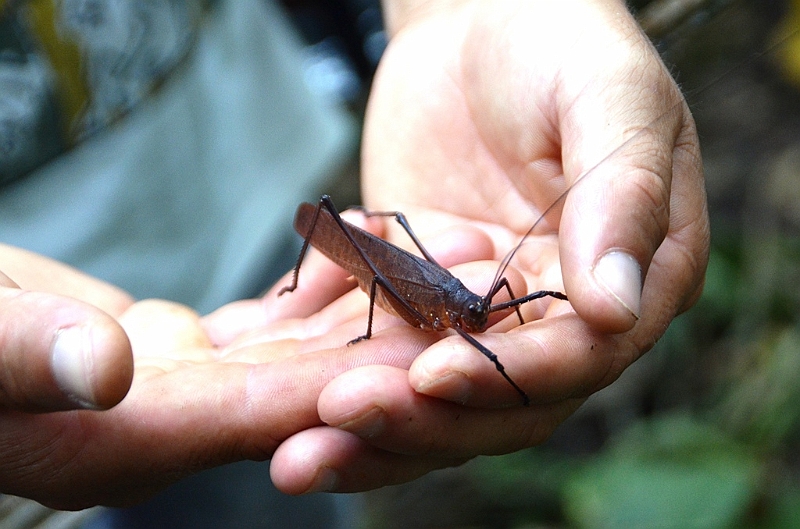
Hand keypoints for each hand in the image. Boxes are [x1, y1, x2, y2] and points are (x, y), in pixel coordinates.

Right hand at [1, 228, 462, 508]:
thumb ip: (22, 356)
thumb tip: (104, 369)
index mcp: (126, 440)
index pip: (266, 414)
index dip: (355, 383)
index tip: (437, 351)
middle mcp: (172, 424)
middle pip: (308, 382)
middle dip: (398, 337)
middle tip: (482, 289)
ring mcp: (181, 389)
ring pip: (301, 346)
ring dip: (375, 298)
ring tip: (452, 249)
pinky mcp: (179, 352)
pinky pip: (269, 324)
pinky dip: (319, 285)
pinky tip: (370, 247)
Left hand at [249, 0, 707, 492]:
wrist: (480, 14)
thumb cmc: (560, 39)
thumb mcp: (609, 97)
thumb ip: (622, 197)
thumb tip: (617, 310)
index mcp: (631, 279)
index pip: (577, 358)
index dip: (508, 377)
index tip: (435, 374)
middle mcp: (558, 312)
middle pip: (495, 397)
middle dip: (418, 419)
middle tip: (336, 420)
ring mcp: (483, 307)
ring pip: (428, 388)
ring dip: (365, 418)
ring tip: (290, 449)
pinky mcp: (418, 291)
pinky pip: (375, 340)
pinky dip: (325, 362)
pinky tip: (263, 373)